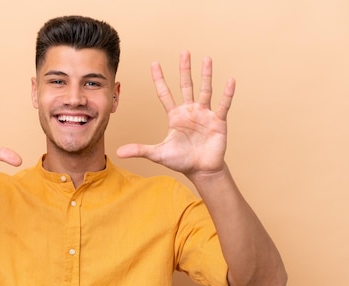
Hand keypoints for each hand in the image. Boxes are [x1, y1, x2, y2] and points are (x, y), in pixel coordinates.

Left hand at [117, 51, 234, 179]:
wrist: (201, 170)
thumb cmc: (181, 161)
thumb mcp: (158, 154)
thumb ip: (140, 150)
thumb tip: (118, 152)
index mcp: (175, 116)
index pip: (165, 93)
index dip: (159, 79)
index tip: (154, 63)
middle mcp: (189, 111)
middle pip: (186, 86)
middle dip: (184, 69)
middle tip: (183, 52)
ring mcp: (204, 114)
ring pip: (205, 90)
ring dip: (206, 75)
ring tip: (206, 58)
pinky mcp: (218, 121)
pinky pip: (223, 105)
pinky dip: (227, 94)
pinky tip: (230, 80)